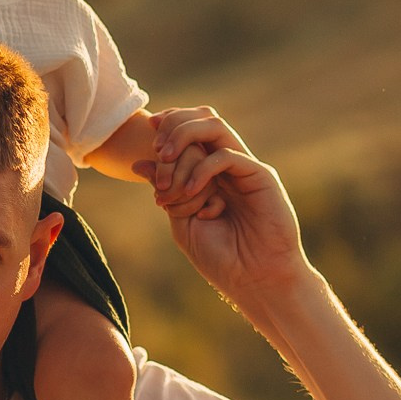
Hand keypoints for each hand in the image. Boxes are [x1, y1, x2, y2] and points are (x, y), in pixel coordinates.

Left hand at [133, 114, 311, 306]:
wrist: (255, 280)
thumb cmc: (220, 257)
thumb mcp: (181, 221)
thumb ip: (165, 190)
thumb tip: (138, 163)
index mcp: (210, 173)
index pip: (190, 131)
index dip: (169, 125)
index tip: (147, 140)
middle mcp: (228, 165)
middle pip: (203, 119)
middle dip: (174, 125)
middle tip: (157, 148)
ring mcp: (245, 168)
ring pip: (215, 127)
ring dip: (185, 137)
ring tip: (166, 157)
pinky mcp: (261, 177)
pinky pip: (227, 156)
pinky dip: (202, 169)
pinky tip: (191, 192)